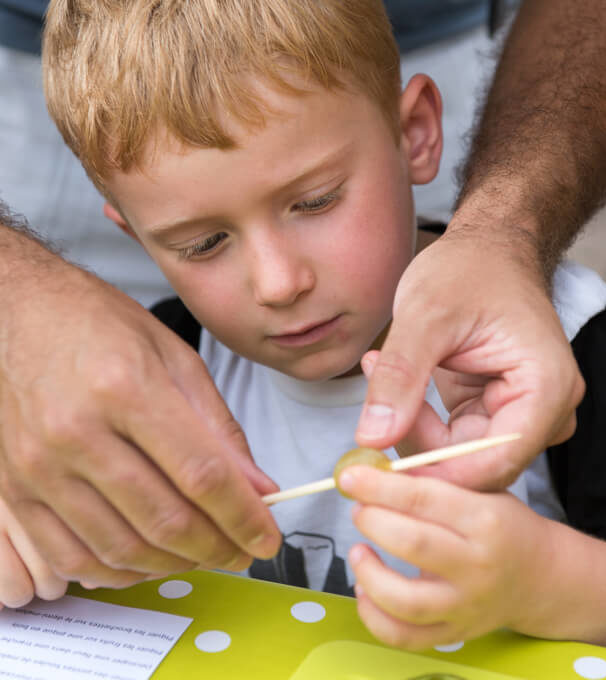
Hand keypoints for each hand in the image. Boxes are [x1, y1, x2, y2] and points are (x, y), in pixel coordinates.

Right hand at [0, 257, 280, 587]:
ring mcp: (41, 466)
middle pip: (164, 519)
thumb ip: (219, 428)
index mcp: (127, 389)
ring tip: (205, 555)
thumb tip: (256, 486)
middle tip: (242, 551)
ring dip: (175, 564)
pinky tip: (150, 560)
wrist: (20, 315)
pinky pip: (71, 556)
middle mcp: (77, 432)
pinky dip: (119, 572)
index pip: (202, 474)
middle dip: (217, 548)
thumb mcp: (177, 359)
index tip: (266, 536)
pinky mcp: (16, 489)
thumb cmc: (99, 325)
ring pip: (121, 548)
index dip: (243, 516)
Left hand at [340, 466, 550, 649]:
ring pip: (406, 600)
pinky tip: (365, 590)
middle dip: (372, 521)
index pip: (423, 499)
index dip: (379, 486)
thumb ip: (433, 480)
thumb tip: (376, 468)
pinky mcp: (455, 633)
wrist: (543, 577)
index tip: (350, 476)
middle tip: (358, 509)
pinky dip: (374, 617)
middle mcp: (477, 565)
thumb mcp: (480, 489)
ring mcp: (466, 605)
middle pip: (413, 543)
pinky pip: (405, 637)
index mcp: (484, 519)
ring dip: (369, 574)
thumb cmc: (502, 524)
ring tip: (358, 551)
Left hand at [356, 219, 584, 489]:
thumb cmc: (469, 268)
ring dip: (411, 426)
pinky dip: (416, 417)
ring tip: (378, 369)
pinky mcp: (493, 412)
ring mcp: (519, 413)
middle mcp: (542, 410)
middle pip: (476, 466)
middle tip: (368, 408)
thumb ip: (399, 378)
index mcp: (545, 388)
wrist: (485, 251)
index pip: (495, 462)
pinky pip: (450, 438)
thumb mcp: (425, 316)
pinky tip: (392, 376)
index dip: (438, 476)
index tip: (382, 471)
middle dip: (417, 446)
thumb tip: (372, 439)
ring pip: (458, 456)